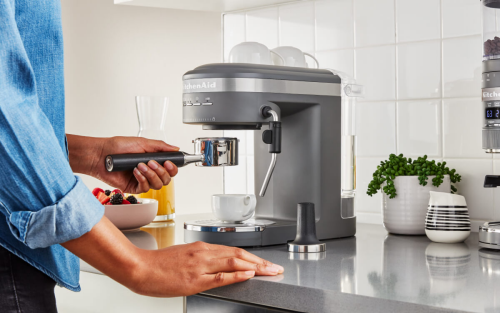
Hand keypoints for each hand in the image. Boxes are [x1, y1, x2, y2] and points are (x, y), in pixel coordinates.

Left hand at [74, 136, 178, 193]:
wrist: (102, 154)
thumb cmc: (118, 147)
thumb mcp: (142, 142)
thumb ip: (160, 146)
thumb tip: (175, 149)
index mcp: (154, 161)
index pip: (170, 170)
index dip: (172, 168)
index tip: (169, 163)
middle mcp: (149, 172)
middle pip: (166, 179)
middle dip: (161, 172)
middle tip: (152, 163)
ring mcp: (142, 180)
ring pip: (157, 185)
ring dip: (151, 175)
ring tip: (141, 165)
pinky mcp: (133, 188)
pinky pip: (145, 188)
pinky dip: (142, 179)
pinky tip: (135, 172)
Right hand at [133, 241, 283, 296]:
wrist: (141, 268)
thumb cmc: (160, 263)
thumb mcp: (184, 255)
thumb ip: (203, 258)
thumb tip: (218, 264)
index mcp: (202, 248)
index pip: (234, 250)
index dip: (253, 256)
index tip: (265, 262)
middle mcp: (204, 254)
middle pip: (239, 255)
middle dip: (261, 262)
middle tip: (275, 268)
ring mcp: (200, 266)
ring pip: (234, 262)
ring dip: (256, 266)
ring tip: (270, 271)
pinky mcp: (195, 279)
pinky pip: (220, 276)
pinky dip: (237, 274)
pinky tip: (248, 274)